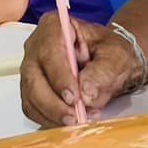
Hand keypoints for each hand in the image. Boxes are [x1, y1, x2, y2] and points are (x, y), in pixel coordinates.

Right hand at [20, 13, 137, 126]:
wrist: (109, 62)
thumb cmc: (110, 52)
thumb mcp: (116, 57)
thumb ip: (103, 72)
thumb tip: (86, 92)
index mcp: (55, 26)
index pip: (50, 51)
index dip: (59, 76)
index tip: (74, 97)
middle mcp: (36, 46)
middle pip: (34, 77)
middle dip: (53, 102)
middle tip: (75, 118)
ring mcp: (31, 68)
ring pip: (31, 96)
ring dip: (52, 114)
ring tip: (77, 121)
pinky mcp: (32, 88)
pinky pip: (32, 108)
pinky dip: (48, 119)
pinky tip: (69, 120)